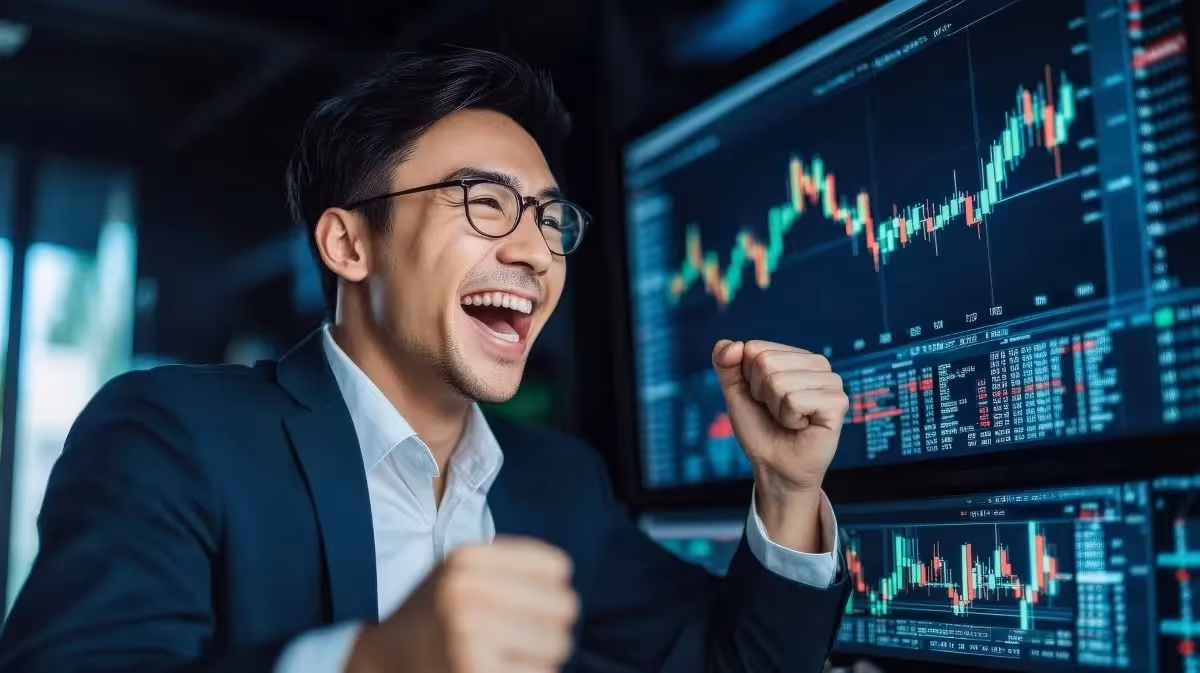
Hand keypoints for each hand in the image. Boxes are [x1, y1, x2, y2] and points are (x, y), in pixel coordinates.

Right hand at [348, 536, 579, 672]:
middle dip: (547, 624)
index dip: (547, 589)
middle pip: (564, 606)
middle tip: (515, 636)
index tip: (523, 603)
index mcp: (467, 559)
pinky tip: (496, 672)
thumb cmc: (434, 616)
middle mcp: (467, 592)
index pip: (556, 567)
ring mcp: (471, 637)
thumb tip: (564, 575)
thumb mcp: (459, 572)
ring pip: (557, 645)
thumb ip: (511, 566)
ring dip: (539, 656)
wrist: (382, 663)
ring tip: (503, 655)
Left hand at [711, 339, 847, 494]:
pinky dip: (788, 419)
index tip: (762, 398)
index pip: (755, 348)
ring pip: (779, 382)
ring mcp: (831, 382)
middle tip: (776, 411)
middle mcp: (817, 363)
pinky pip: (794, 400)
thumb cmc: (760, 428)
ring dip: (775, 408)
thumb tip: (730, 344)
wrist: (773, 465)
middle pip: (766, 363)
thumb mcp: (735, 392)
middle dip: (761, 393)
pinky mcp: (837, 402)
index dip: (748, 379)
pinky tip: (801, 426)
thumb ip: (725, 363)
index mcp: (795, 355)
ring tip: (789, 420)